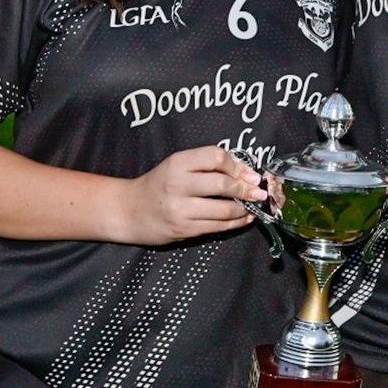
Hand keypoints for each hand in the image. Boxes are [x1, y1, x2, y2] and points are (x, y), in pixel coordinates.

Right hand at [118, 146, 266, 245]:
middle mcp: (178, 185)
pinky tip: (244, 217)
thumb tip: (245, 172)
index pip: (216, 157)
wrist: (129, 210)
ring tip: (253, 205)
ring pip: (223, 209)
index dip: (237, 165)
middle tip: (258, 191)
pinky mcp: (184, 230)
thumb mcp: (177, 166)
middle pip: (222, 184)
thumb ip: (206, 165)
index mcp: (178, 163)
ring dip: (244, 208)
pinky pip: (217, 227)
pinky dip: (236, 222)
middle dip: (245, 188)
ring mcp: (180, 210)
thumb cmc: (159, 185)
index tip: (248, 172)